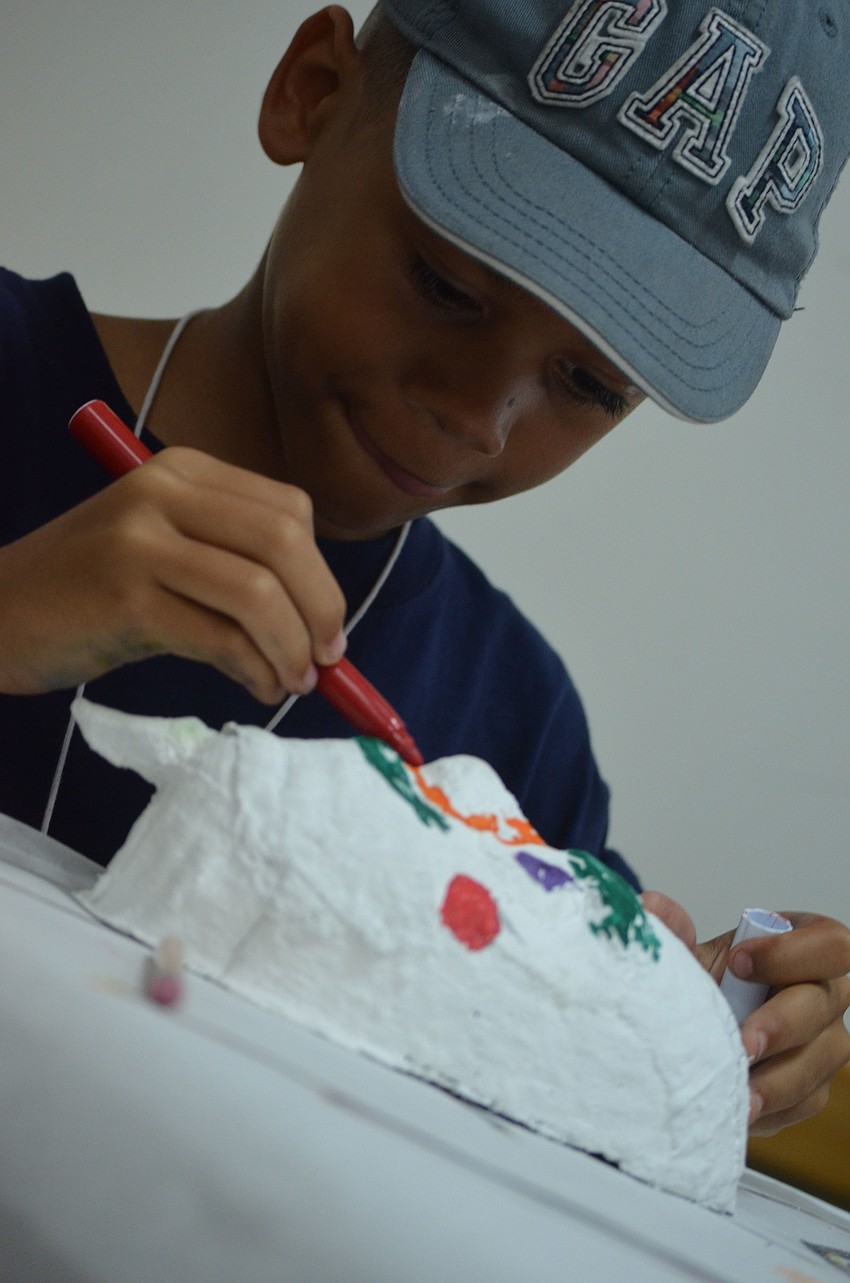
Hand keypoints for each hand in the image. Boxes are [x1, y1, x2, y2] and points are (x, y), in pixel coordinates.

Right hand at [0, 447, 346, 701]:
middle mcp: (163, 491)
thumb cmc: (89, 590)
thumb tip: (323, 620)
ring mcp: (140, 542)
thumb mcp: (163, 547)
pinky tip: (258, 687)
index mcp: (182, 470)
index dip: (323, 574)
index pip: (289, 510)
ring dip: (292, 649)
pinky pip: (220, 637)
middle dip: (322, 610)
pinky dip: (256, 670)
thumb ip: (233, 561)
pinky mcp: (125, 599)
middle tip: (328, 660)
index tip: (329, 624)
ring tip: (292, 682)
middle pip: (284, 543)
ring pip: (259, 593)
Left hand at [697, 912, 849, 1134]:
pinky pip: (802, 1101)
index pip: (830, 944)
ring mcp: (827, 1044)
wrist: (701, 1034)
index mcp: (809, 948)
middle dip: (779, 1025)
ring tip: (737, 1094)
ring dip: (774, 1080)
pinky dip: (769, 1108)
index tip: (737, 963)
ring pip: (816, 1062)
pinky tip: (737, 1109)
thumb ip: (675, 933)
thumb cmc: (709, 985)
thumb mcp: (691, 957)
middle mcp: (827, 994)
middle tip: (740, 1044)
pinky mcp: (813, 1089)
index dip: (789, 954)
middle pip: (824, 1005)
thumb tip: (649, 907)